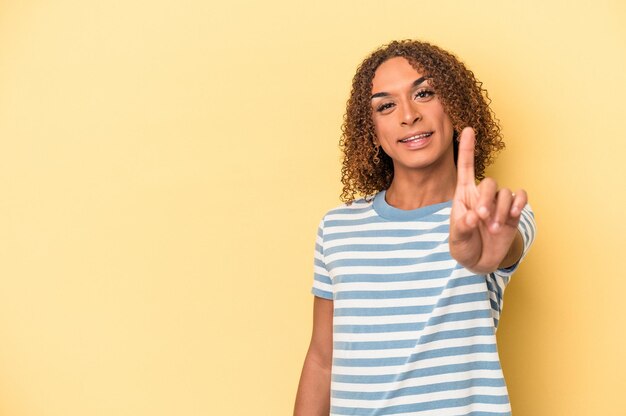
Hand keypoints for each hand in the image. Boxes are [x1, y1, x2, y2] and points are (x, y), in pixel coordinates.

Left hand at [449, 127, 526, 273]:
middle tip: (483, 218)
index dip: (467, 149)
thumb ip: (463, 227)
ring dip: (502, 210)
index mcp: (463, 196)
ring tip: (494, 229)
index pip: (466, 168)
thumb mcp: (457, 239)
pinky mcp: (513, 211)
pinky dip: (519, 202)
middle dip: (487, 199)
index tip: (468, 129)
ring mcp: (498, 203)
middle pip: (489, 183)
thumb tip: (474, 216)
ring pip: (505, 193)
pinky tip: (515, 213)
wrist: (480, 261)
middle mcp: (482, 196)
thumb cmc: (464, 246)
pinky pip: (520, 197)